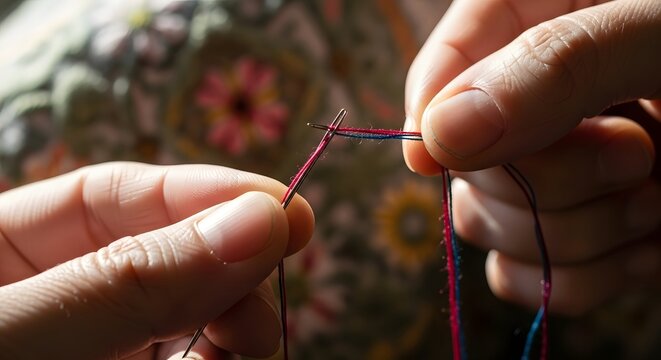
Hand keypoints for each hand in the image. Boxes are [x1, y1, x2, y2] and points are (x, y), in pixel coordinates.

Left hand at [0, 162, 313, 358]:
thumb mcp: (25, 331)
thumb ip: (130, 281)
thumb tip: (257, 221)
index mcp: (2, 248)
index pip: (114, 195)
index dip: (204, 191)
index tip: (283, 207)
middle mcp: (53, 290)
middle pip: (162, 252)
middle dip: (228, 263)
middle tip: (268, 292)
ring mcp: (89, 343)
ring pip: (182, 312)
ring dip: (230, 318)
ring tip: (250, 340)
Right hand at [404, 0, 660, 314]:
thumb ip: (554, 69)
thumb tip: (437, 137)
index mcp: (530, 24)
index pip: (439, 75)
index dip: (436, 122)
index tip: (446, 156)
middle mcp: (525, 103)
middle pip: (464, 166)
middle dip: (551, 181)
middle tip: (639, 155)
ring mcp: (545, 174)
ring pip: (491, 231)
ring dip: (582, 232)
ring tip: (658, 192)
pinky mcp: (571, 235)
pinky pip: (525, 279)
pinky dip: (584, 278)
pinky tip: (644, 243)